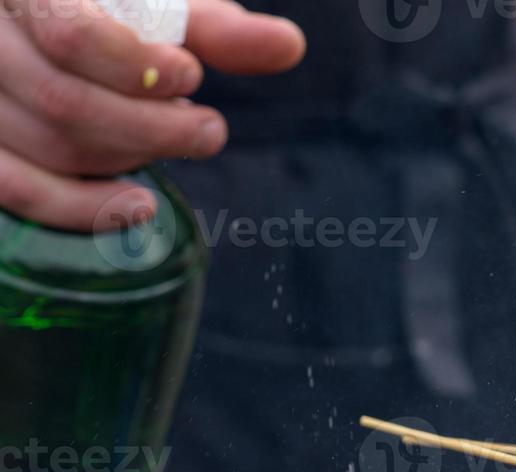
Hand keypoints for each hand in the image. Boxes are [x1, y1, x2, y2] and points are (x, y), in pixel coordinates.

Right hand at [0, 0, 303, 230]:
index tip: (191, 78)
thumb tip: (290, 46)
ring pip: (45, 144)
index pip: (68, 33)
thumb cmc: (104, 12)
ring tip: (180, 142)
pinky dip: (79, 208)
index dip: (138, 69)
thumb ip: (214, 28)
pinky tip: (140, 207)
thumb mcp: (155, 6)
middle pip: (61, 98)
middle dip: (151, 126)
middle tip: (210, 130)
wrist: (41, 25)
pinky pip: (15, 187)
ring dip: (127, 157)